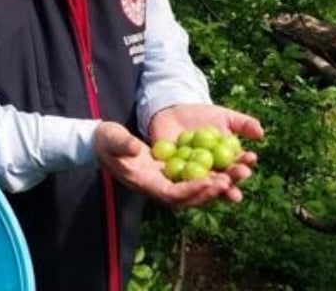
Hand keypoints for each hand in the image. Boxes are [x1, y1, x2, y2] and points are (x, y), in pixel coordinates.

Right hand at [92, 121, 230, 208]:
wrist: (102, 142)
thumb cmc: (105, 140)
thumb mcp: (111, 138)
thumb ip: (122, 144)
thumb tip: (137, 149)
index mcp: (143, 182)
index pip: (170, 194)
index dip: (191, 191)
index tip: (211, 182)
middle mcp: (156, 186)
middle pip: (187, 197)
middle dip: (209, 191)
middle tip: (230, 181)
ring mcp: (163, 180)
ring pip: (193, 190)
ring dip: (214, 186)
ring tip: (233, 175)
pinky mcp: (169, 172)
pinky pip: (191, 179)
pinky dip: (208, 176)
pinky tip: (225, 167)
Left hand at [147, 103, 264, 203]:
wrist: (171, 113)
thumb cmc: (201, 116)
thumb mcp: (224, 116)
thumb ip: (243, 124)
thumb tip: (261, 133)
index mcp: (227, 163)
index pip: (238, 166)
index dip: (245, 163)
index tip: (251, 158)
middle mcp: (212, 174)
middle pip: (224, 181)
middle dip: (233, 179)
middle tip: (239, 174)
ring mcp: (194, 178)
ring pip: (205, 186)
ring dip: (215, 187)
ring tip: (223, 183)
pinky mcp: (175, 179)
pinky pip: (182, 184)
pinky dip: (188, 185)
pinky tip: (195, 183)